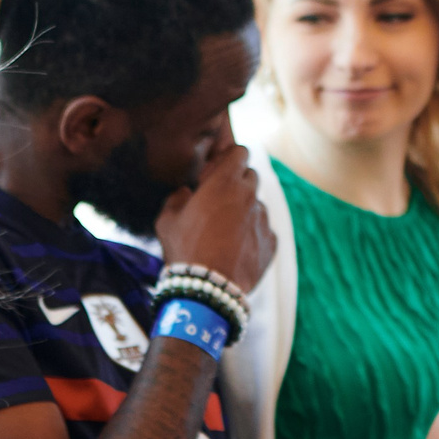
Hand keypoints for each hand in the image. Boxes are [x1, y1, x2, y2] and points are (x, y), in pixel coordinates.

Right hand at [156, 141, 278, 293]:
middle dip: (236, 182)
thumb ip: (178, 198)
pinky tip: (236, 249)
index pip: (240, 151)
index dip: (228, 159)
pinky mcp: (271, 242)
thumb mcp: (167, 219)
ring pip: (257, 204)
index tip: (214, 174)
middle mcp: (250, 196)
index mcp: (225, 182)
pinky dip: (253, 234)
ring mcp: (263, 219)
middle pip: (250, 175)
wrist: (208, 287)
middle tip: (217, 201)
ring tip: (224, 231)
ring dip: (244, 210)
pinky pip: (264, 230)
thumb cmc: (184, 248)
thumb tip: (186, 193)